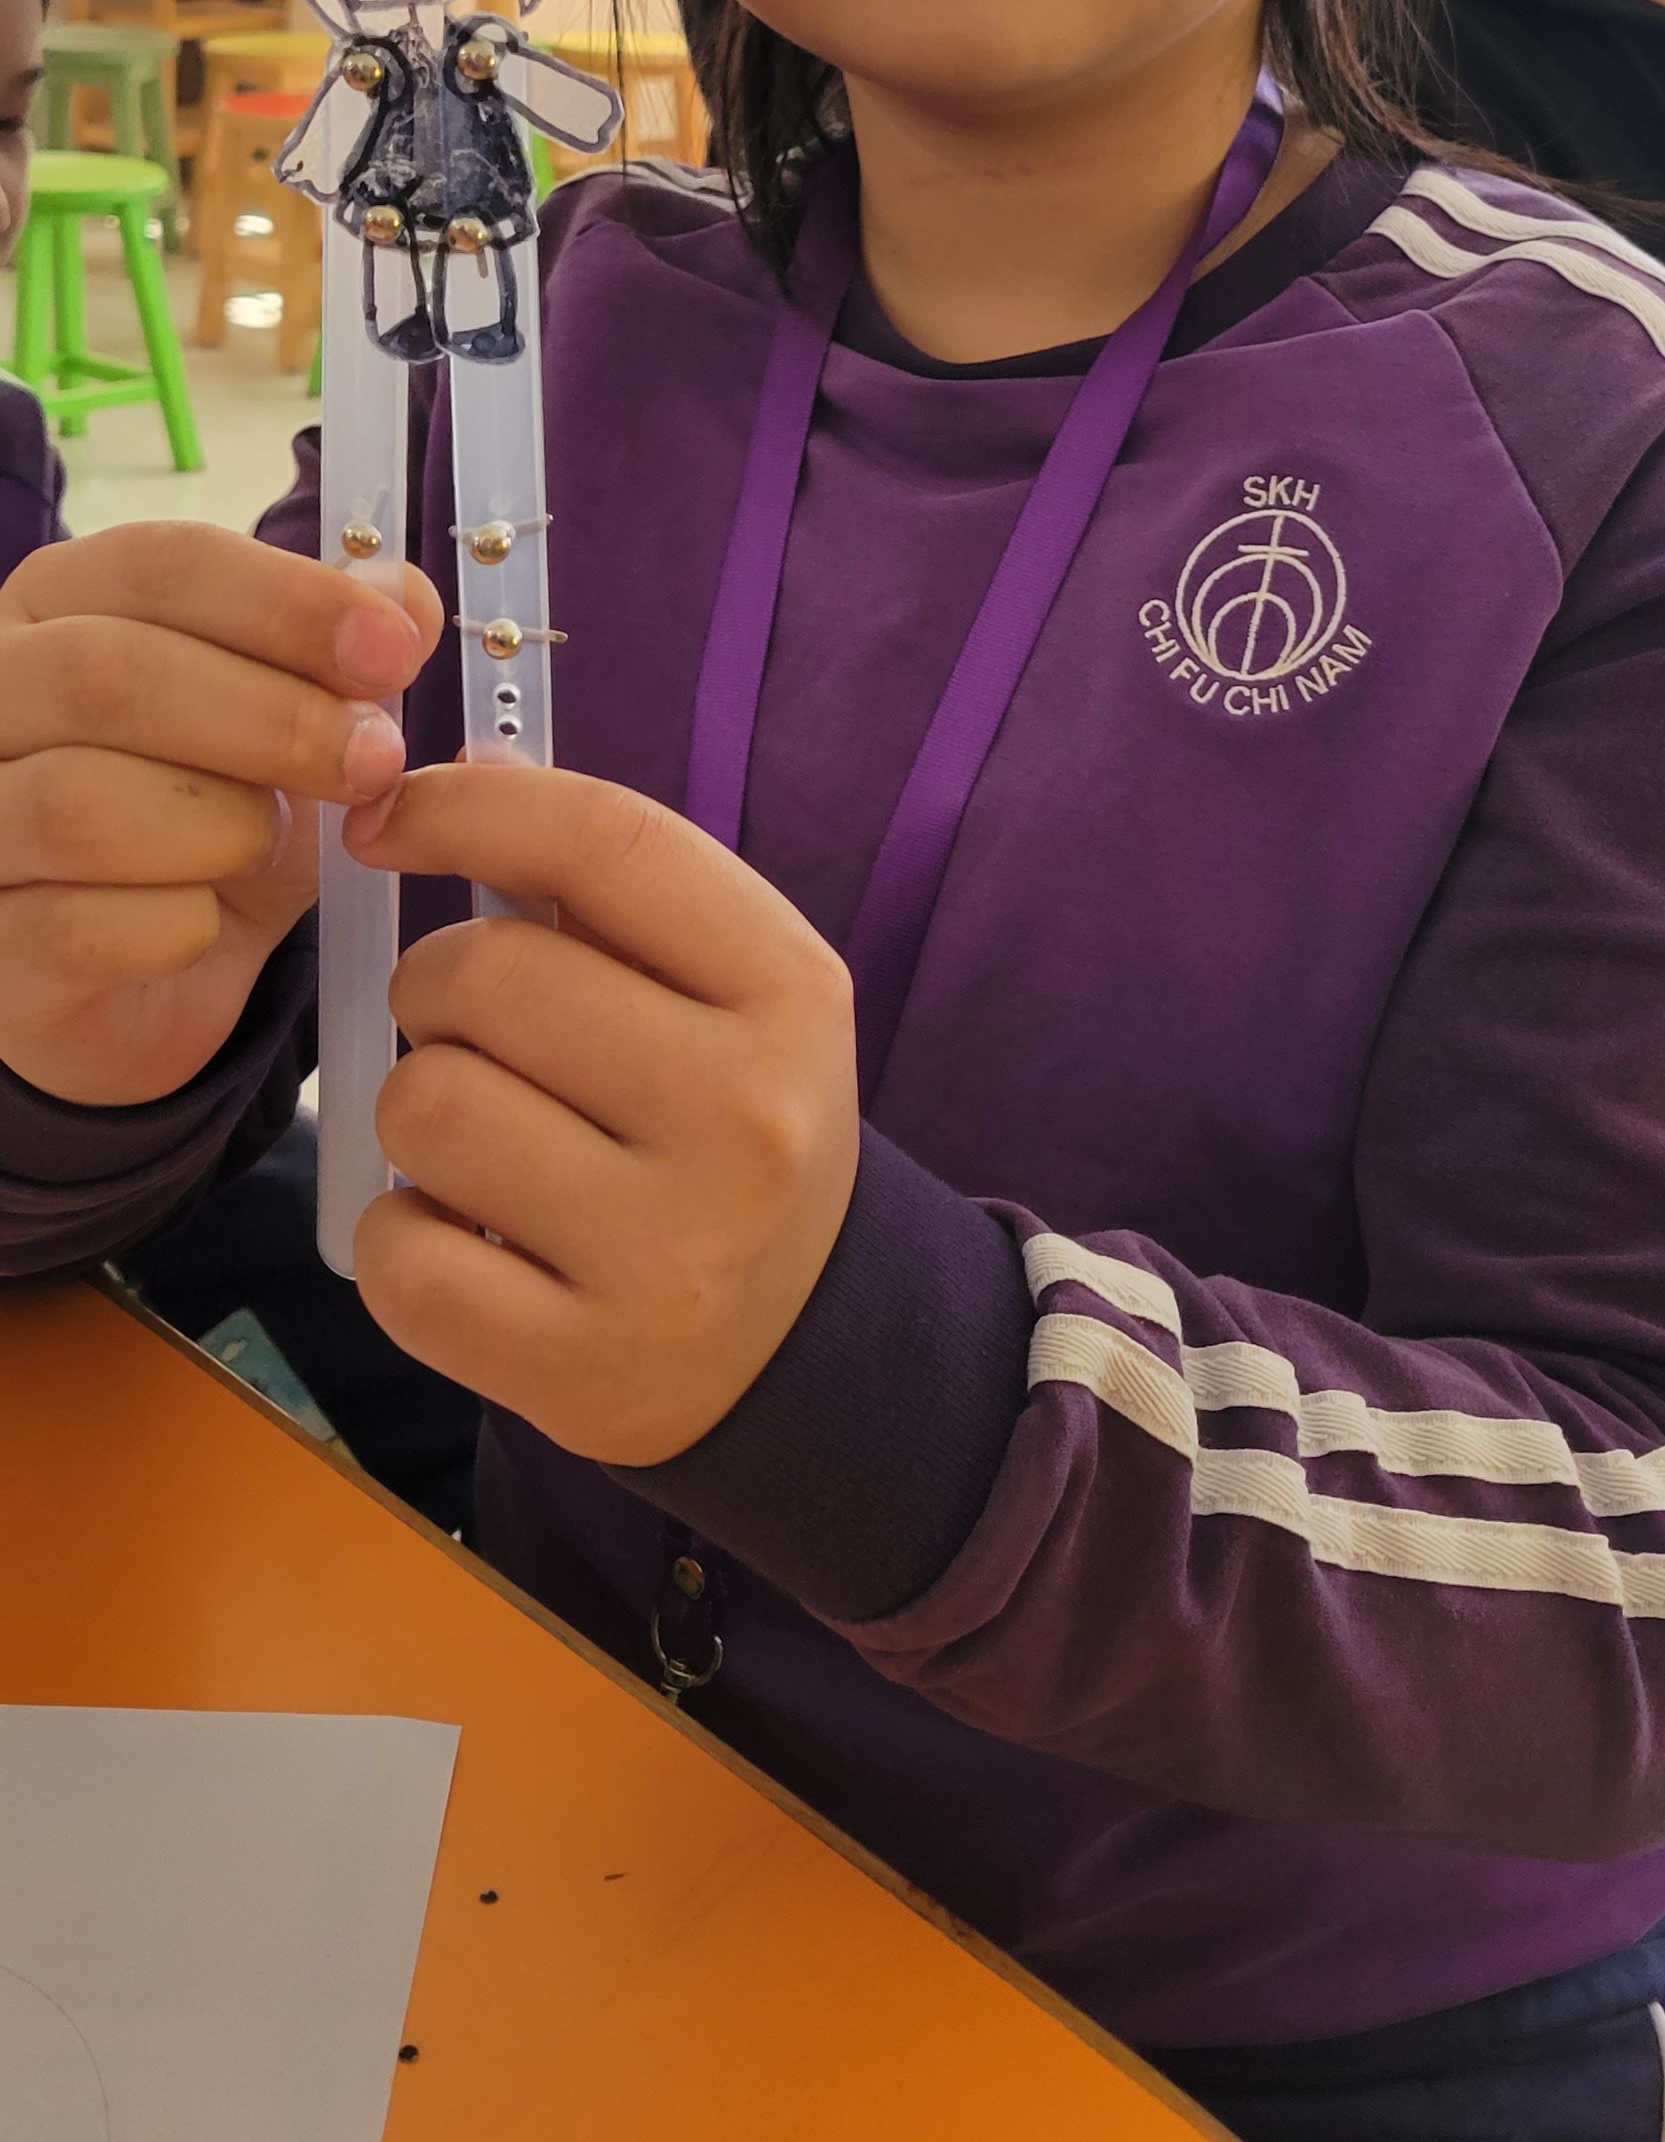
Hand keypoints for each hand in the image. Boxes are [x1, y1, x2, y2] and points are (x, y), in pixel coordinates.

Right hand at [0, 527, 439, 1107]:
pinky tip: (203, 924)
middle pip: (111, 674)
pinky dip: (173, 928)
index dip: (285, 602)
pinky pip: (78, 925)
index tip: (391, 653)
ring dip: (220, 827)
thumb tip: (402, 602)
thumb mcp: (292, 725)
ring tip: (264, 844)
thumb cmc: (205, 823)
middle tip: (374, 761)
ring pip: (82, 800)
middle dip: (272, 718)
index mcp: (60, 604)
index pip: (159, 565)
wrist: (140, 983)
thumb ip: (344, 656)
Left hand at [347, 762, 859, 1467]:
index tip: (387, 816)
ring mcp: (667, 1253)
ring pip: (427, 1106)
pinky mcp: (581, 1368)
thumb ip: (608, 884)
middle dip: (433, 985)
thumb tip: (457, 773)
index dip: (468, 805)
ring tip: (478, 1140)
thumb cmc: (727, 1122)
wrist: (801, 1343)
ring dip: (415, 1109)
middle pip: (486, 978)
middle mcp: (744, 1117)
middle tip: (462, 1025)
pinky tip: (465, 1238)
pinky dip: (402, 1235)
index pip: (604, 843)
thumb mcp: (727, 988)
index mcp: (787, 990)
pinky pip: (402, 1257)